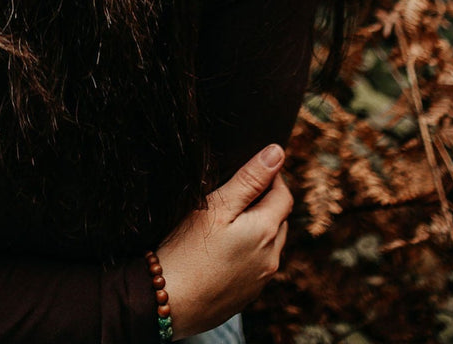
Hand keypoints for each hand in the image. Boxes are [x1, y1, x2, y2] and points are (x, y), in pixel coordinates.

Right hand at [156, 143, 292, 338]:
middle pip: (279, 220)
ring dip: (259, 227)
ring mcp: (260, 280)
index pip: (284, 195)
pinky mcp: (246, 295)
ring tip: (228, 219)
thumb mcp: (216, 206)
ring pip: (269, 244)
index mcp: (265, 232)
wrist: (168, 300)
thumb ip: (249, 179)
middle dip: (266, 202)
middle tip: (236, 191)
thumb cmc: (187, 249)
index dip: (273, 177)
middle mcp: (271, 258)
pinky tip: (222, 249)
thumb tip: (277, 152)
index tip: (254, 167)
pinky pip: (257, 265)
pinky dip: (248, 251)